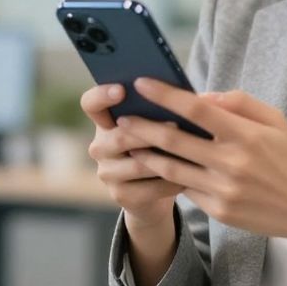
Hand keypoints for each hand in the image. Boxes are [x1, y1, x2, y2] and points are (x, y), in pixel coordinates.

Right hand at [80, 83, 184, 228]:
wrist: (154, 193)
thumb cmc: (160, 147)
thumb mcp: (157, 126)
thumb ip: (163, 110)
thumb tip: (195, 97)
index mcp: (106, 122)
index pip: (91, 103)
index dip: (101, 95)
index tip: (121, 90)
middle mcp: (100, 147)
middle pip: (119, 137)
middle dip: (149, 131)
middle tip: (176, 124)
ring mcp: (107, 173)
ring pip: (138, 164)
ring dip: (165, 157)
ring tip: (191, 150)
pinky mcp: (120, 196)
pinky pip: (150, 187)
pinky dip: (173, 181)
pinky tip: (191, 175)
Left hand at [119, 79, 286, 267]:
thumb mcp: (275, 121)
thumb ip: (240, 102)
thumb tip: (202, 96)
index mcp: (246, 135)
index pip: (197, 110)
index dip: (166, 95)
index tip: (141, 83)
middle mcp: (232, 163)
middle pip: (174, 140)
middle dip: (142, 126)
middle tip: (123, 116)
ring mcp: (223, 190)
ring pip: (171, 168)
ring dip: (145, 153)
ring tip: (128, 141)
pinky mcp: (218, 211)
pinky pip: (185, 188)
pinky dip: (168, 175)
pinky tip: (154, 164)